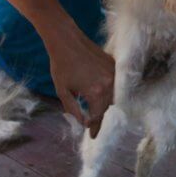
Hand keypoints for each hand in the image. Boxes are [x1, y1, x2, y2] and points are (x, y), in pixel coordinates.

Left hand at [44, 21, 114, 137]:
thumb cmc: (61, 65)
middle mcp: (109, 84)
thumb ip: (73, 110)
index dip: (93, 128)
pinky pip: (114, 84)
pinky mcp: (113, 65)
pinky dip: (108, 90)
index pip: (97, 116)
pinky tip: (97, 91)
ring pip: (112, 96)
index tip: (91, 136)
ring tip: (93, 109)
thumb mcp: (63, 92)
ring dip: (103, 103)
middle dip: (98, 116)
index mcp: (96, 92)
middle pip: (106, 108)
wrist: (66, 40)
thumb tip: (83, 122)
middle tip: (91, 125)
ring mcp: (113, 73)